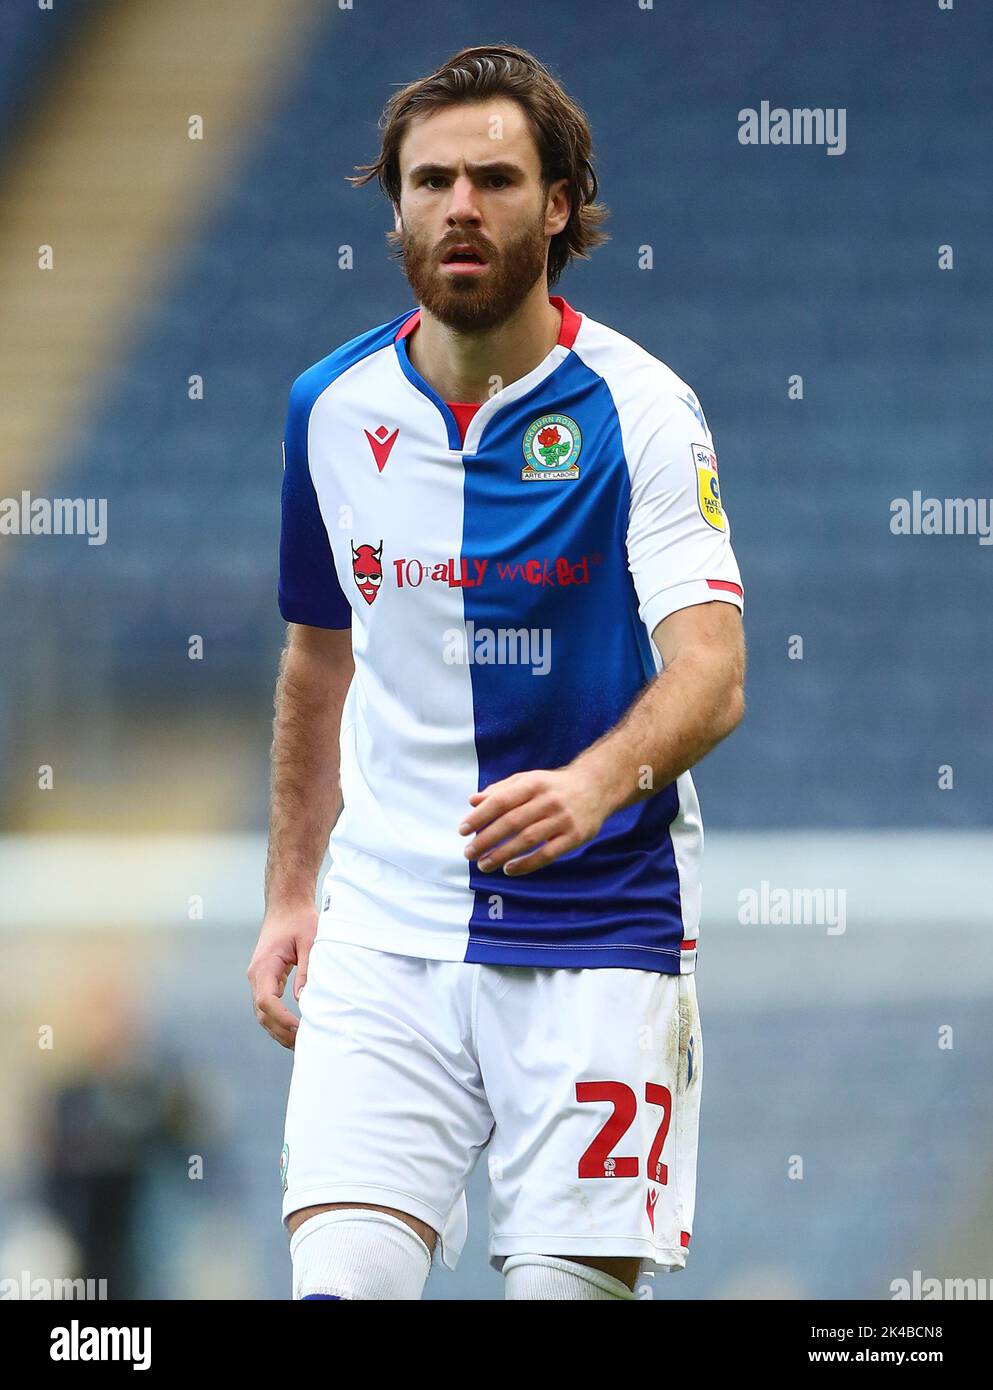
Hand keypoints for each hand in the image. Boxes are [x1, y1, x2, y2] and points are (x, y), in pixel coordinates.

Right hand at [247, 903, 317, 1048]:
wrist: (286, 905)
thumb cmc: (300, 920)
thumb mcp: (310, 941)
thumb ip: (307, 969)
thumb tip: (304, 1000)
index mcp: (264, 965)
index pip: (266, 1000)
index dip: (281, 1018)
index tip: (299, 1028)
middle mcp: (256, 975)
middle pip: (262, 1012)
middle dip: (281, 1031)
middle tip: (304, 1045)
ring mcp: (258, 978)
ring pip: (262, 1013)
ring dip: (278, 1030)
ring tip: (300, 1045)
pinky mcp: (266, 980)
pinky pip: (267, 1006)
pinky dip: (278, 1021)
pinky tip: (294, 1031)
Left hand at [459, 766, 608, 876]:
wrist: (596, 788)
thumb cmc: (553, 786)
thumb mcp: (528, 780)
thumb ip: (500, 790)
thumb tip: (472, 801)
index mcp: (533, 784)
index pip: (501, 801)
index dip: (480, 817)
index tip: (462, 830)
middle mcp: (548, 800)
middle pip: (512, 822)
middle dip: (486, 839)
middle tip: (468, 853)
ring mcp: (562, 819)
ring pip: (527, 840)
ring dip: (502, 855)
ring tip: (483, 865)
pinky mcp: (574, 837)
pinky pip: (547, 854)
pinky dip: (526, 864)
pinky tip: (509, 869)